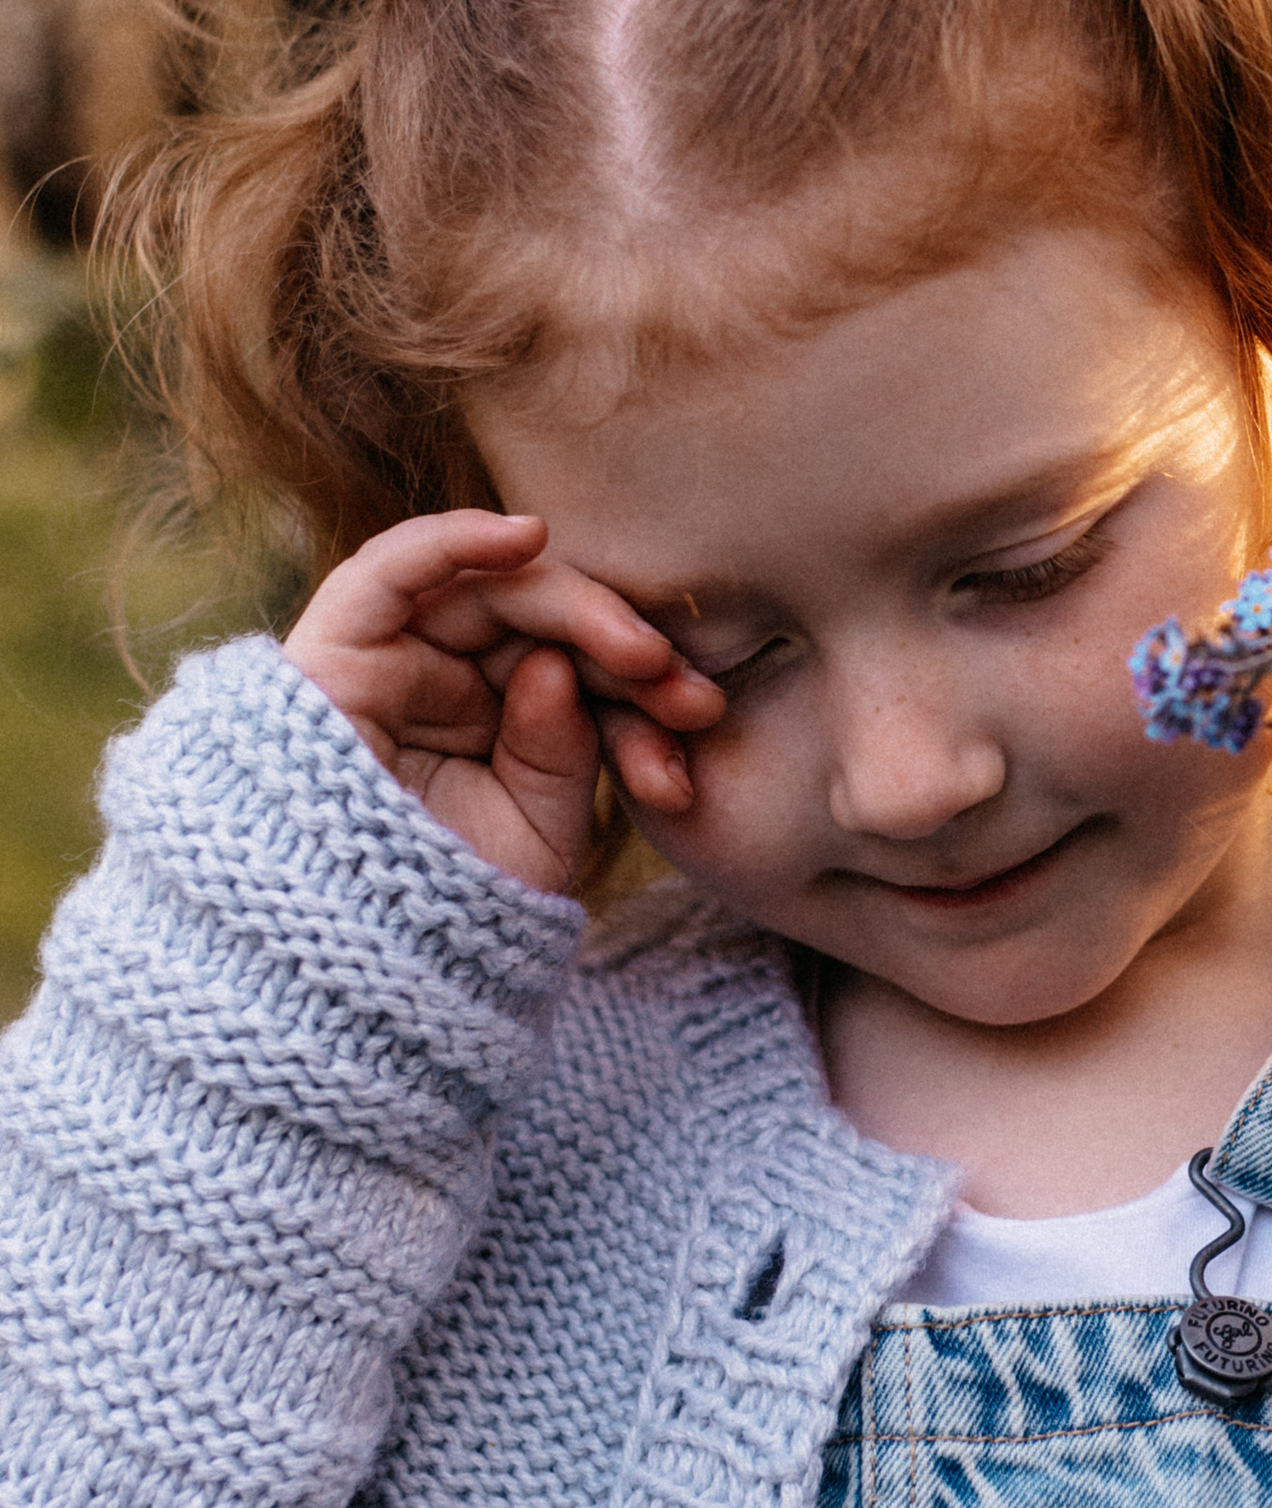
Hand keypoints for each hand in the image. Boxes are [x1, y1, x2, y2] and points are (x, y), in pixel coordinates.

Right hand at [282, 511, 723, 895]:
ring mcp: (392, 664)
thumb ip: (561, 750)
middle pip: (542, 626)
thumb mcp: (536, 833)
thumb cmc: (453, 911)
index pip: (578, 673)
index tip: (701, 716)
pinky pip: (389, 572)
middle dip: (626, 651)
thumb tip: (554, 667)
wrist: (355, 970)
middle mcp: (443, 682)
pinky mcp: (333, 653)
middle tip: (692, 695)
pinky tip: (528, 537)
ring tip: (641, 652)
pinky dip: (456, 540)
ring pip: (489, 593)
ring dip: (574, 608)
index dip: (642, 687)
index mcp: (494, 722)